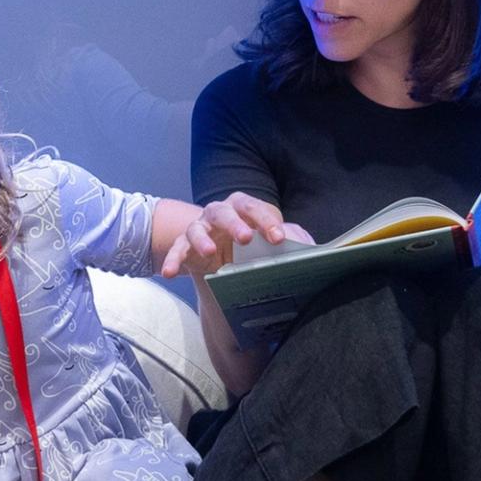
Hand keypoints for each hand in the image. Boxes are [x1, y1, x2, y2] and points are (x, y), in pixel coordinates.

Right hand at [158, 192, 302, 276]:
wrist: (226, 256)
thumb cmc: (254, 244)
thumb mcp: (273, 241)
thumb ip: (292, 239)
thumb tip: (311, 247)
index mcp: (243, 208)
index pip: (253, 207)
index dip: (266, 221)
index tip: (279, 238)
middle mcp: (220, 214)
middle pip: (223, 211)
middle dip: (234, 223)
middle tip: (245, 238)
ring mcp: (201, 229)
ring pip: (197, 228)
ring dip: (202, 239)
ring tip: (210, 252)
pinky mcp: (186, 246)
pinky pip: (177, 250)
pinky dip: (173, 260)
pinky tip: (170, 273)